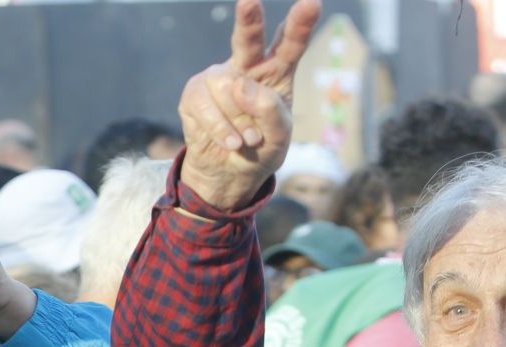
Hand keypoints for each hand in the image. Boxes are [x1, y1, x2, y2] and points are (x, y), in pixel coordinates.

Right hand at [176, 0, 321, 211]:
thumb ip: (271, 112)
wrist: (228, 172)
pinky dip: (220, 129)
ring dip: (238, 121)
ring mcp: (219, 77)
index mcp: (277, 70)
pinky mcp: (194, 92)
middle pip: (249, 39)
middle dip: (248, 21)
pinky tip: (230, 142)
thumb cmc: (261, 147)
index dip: (300, 25)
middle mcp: (247, 66)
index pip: (291, 44)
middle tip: (248, 2)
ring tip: (247, 139)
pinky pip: (205, 107)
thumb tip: (241, 85)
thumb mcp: (279, 138)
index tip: (310, 4)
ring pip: (227, 90)